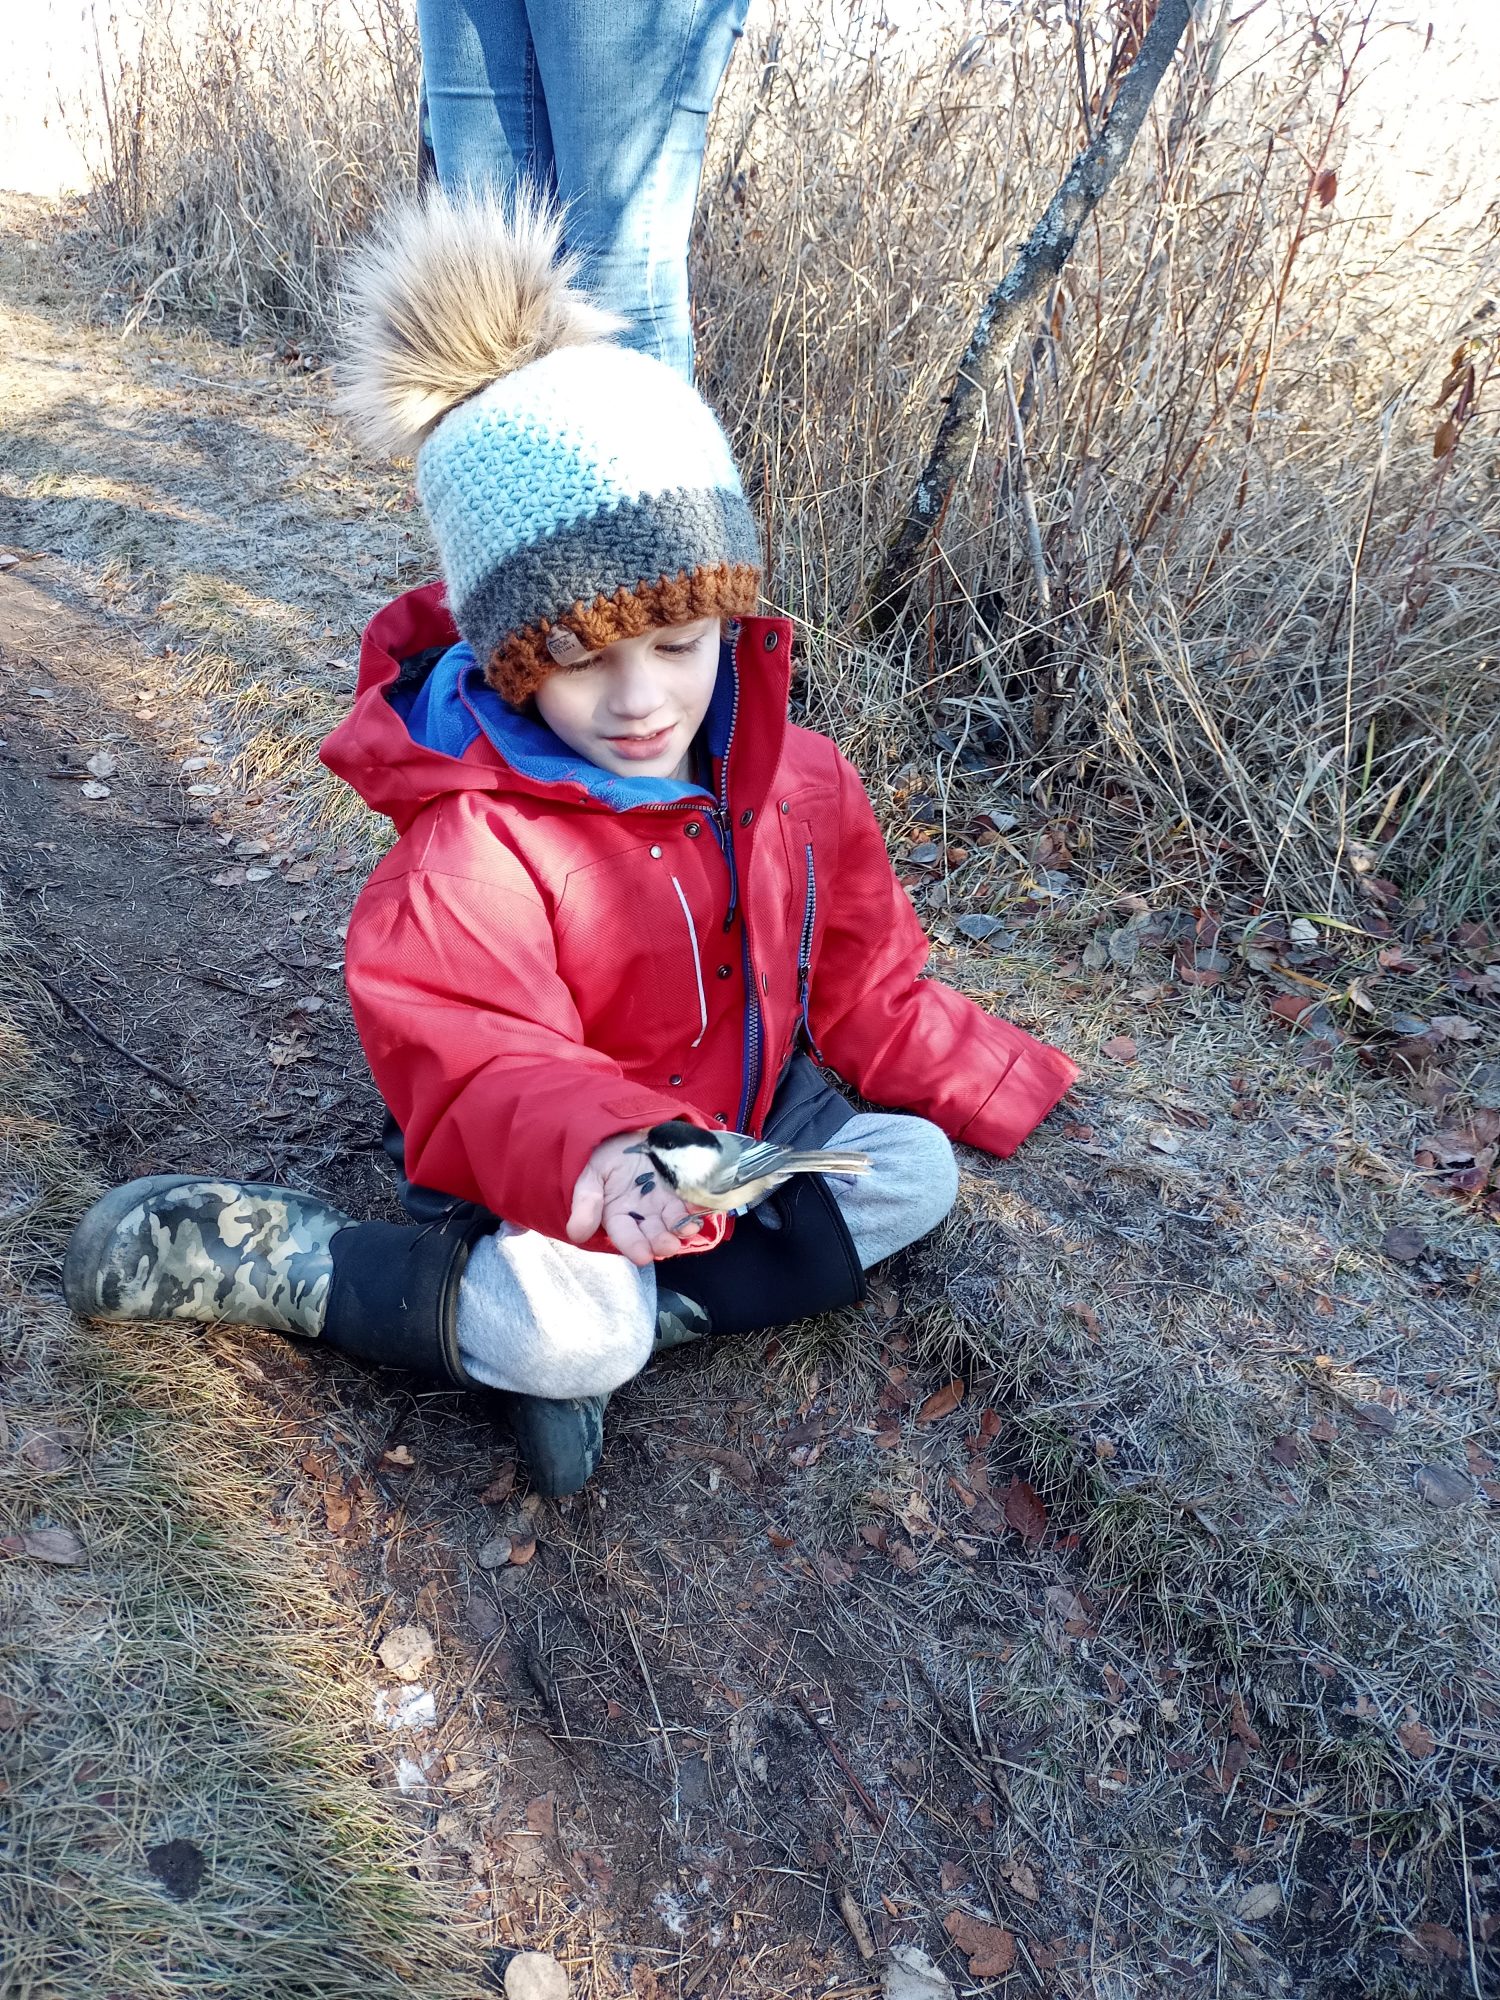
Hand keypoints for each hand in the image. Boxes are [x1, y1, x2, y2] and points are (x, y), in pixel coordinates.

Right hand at [566, 1130, 703, 1267]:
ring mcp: (664, 1203)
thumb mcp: (589, 1175)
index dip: (634, 1246)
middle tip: (669, 1245)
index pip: (625, 1236)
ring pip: (675, 1221)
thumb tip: (576, 1233)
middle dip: (662, 1242)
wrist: (624, 1133)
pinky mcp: (682, 1189)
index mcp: (618, 1216)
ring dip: (683, 1227)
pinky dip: (698, 1205)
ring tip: (689, 1227)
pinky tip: (701, 1206)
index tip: (643, 1256)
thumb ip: (586, 1203)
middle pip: (654, 1234)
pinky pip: (692, 1201)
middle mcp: (644, 1215)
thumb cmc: (603, 1156)